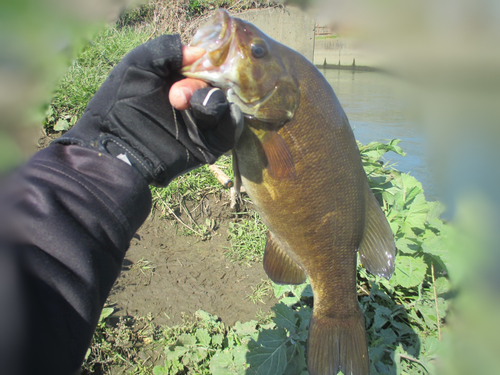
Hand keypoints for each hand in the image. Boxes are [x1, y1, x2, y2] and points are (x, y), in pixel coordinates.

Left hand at [53, 35, 241, 186]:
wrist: (116, 150)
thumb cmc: (120, 105)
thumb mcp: (138, 66)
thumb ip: (166, 50)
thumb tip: (200, 51)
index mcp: (178, 81)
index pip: (204, 65)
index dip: (203, 62)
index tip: (192, 64)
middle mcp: (192, 101)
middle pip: (217, 84)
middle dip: (200, 86)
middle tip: (175, 98)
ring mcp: (201, 124)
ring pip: (226, 106)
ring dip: (214, 102)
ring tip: (192, 108)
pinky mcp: (208, 146)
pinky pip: (230, 131)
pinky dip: (232, 122)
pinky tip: (223, 114)